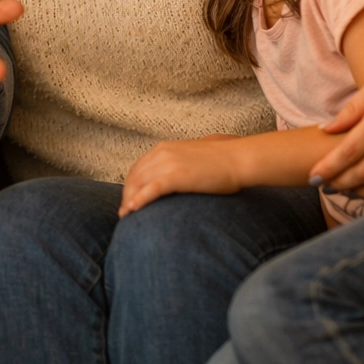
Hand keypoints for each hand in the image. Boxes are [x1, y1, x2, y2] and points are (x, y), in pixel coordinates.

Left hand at [119, 139, 242, 214]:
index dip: (130, 185)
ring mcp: (169, 163)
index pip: (138, 168)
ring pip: (139, 183)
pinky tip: (133, 210)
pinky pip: (152, 189)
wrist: (238, 159)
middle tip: (125, 211)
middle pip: (135, 176)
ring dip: (129, 199)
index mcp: (164, 148)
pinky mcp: (177, 175)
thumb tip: (172, 179)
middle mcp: (163, 153)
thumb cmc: (220, 161)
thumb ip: (178, 164)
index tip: (128, 198)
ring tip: (126, 215)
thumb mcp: (191, 157)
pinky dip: (139, 200)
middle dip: (127, 194)